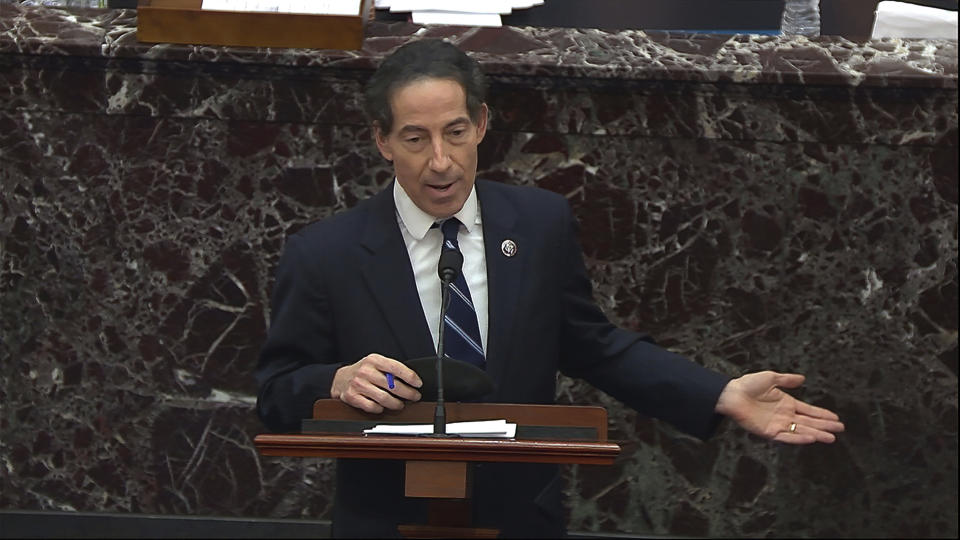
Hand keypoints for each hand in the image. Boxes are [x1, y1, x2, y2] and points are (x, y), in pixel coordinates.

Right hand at [330, 354, 422, 412]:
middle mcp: (366, 371)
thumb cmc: (362, 371)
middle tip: (414, 396)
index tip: (418, 383)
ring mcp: (358, 384)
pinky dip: (380, 409)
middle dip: (408, 393)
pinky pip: (372, 406)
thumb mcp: (376, 363)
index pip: (396, 368)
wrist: (340, 379)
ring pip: (384, 398)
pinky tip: (383, 407)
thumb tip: (412, 380)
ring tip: (400, 404)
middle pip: (393, 385)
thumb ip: (390, 369)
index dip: (410, 377)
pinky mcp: (352, 396)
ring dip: (396, 404)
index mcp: (374, 360)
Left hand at [715, 371, 844, 443]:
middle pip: (809, 422)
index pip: (809, 410)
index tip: (836, 418)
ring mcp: (777, 424)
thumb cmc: (747, 385)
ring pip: (801, 430)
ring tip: (831, 437)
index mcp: (786, 403)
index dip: (822, 414)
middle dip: (825, 426)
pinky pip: (786, 436)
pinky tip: (811, 437)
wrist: (731, 393)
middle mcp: (784, 415)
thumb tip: (802, 378)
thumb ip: (786, 380)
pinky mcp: (769, 431)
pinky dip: (798, 438)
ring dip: (816, 434)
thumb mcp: (770, 378)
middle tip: (840, 429)